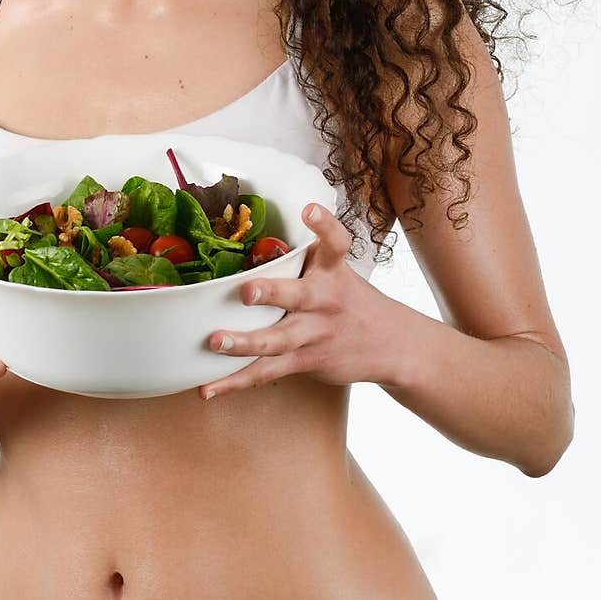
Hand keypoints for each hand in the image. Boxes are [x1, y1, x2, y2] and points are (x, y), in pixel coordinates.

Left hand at [199, 201, 406, 399]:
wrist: (392, 344)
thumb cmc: (350, 301)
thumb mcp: (337, 273)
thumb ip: (303, 260)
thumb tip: (249, 241)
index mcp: (332, 270)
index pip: (336, 243)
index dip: (325, 226)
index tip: (310, 210)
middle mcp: (325, 299)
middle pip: (298, 295)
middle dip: (271, 292)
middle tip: (246, 291)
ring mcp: (317, 333)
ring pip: (279, 339)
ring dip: (245, 343)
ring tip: (216, 342)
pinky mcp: (308, 360)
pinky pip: (268, 372)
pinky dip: (236, 381)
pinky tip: (208, 388)